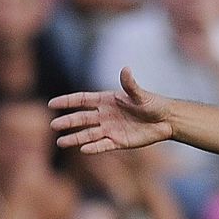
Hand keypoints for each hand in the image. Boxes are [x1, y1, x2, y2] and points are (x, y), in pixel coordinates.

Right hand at [49, 68, 173, 154]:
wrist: (167, 120)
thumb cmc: (153, 104)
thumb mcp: (141, 94)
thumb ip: (130, 84)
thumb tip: (126, 69)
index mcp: (106, 100)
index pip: (82, 100)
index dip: (67, 101)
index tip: (52, 103)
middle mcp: (105, 115)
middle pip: (81, 118)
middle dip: (68, 122)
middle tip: (53, 125)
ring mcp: (110, 129)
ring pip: (88, 134)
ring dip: (75, 138)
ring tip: (60, 142)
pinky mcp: (119, 141)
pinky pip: (103, 145)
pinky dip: (94, 147)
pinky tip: (84, 150)